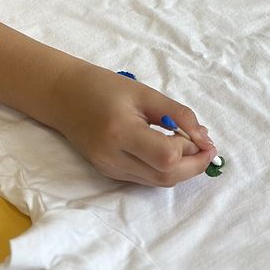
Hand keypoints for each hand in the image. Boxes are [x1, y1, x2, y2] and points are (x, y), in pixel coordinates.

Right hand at [48, 64, 216, 186]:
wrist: (63, 96)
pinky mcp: (109, 173)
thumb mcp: (144, 93)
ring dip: (181, 169)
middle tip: (205, 147)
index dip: (191, 150)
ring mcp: (110, 169)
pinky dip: (164, 168)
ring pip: (158, 182)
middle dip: (193, 165)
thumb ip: (178, 114)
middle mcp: (113, 157)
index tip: (202, 137)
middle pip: (166, 176)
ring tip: (189, 146)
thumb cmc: (104, 87)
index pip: (166, 156)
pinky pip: (146, 178)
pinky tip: (167, 150)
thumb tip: (205, 139)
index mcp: (120, 132)